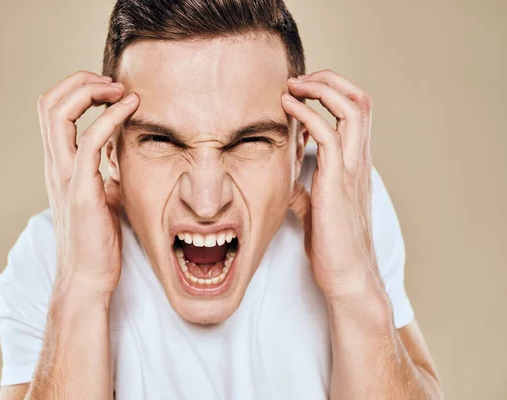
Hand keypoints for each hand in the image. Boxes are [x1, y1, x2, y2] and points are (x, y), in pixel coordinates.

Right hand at [36, 71, 138, 295]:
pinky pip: (88, 142)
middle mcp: (56, 165)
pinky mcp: (81, 192)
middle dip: (81, 81)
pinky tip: (130, 109)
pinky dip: (109, 117)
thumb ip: (103, 172)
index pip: (52, 110)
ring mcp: (65, 177)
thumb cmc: (97, 241)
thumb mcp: (101, 195)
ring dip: (91, 91)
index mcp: (59, 165)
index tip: (111, 91)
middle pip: (49, 102)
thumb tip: (118, 155)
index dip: (77, 89)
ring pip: (58, 113)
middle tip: (114, 84)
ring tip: (121, 91)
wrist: (88, 279)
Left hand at [284, 69, 377, 299]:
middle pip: (359, 100)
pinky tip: (288, 108)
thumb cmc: (332, 245)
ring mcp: (351, 170)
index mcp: (354, 164)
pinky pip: (328, 136)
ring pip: (352, 109)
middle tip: (299, 79)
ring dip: (321, 89)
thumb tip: (288, 183)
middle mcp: (358, 161)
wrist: (346, 276)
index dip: (332, 92)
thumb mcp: (315, 210)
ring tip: (294, 85)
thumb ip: (305, 191)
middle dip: (330, 80)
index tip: (302, 90)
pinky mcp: (337, 183)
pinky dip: (308, 115)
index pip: (355, 112)